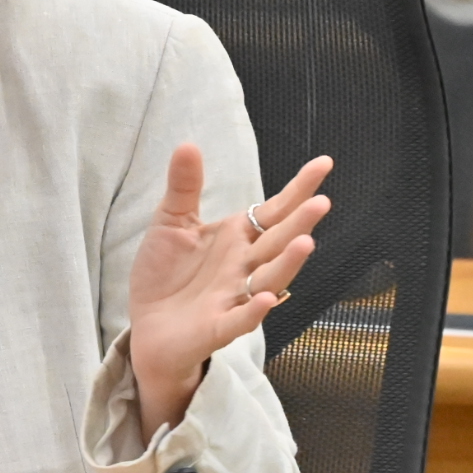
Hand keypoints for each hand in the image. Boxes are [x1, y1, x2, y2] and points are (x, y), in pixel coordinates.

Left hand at [126, 144, 331, 441]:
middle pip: (277, 242)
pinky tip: (265, 298)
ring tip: (306, 243)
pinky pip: (240, 320)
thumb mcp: (170, 223)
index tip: (324, 163)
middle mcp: (244, 267)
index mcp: (236, 239)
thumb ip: (184, 187)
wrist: (148, 327)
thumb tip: (189, 144)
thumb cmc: (166, 275)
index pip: (274, 211)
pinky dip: (253, 310)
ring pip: (269, 279)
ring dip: (287, 263)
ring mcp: (234, 298)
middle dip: (299, 224)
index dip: (298, 189)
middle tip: (321, 202)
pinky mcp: (217, 327)